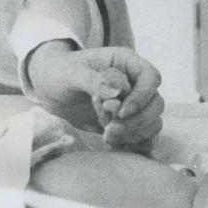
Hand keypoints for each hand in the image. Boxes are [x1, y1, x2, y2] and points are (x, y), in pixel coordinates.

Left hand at [25, 43, 163, 151]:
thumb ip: (93, 81)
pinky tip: (113, 145)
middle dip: (136, 122)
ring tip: (107, 137)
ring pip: (152, 122)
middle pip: (156, 104)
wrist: (51, 89)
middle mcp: (134, 83)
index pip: (151, 78)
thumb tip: (118, 93)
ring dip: (134, 134)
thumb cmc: (61, 72)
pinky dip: (133, 144)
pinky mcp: (127, 123)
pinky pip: (144, 136)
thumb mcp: (72, 73)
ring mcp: (133, 104)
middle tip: (110, 130)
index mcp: (125, 63)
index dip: (142, 97)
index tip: (121, 112)